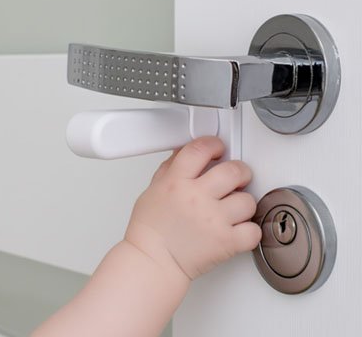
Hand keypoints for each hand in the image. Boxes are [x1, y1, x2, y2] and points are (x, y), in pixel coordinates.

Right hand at [125, 136, 261, 279]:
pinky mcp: (226, 242)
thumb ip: (171, 167)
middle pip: (234, 170)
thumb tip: (183, 151)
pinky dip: (250, 229)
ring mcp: (214, 220)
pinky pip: (254, 229)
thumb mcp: (154, 188)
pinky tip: (238, 228)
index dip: (214, 144)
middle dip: (240, 170)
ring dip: (244, 202)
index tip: (218, 148)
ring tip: (234, 207)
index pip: (201, 148)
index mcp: (177, 182)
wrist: (153, 261)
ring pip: (248, 199)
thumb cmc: (150, 229)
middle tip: (237, 176)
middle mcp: (197, 198)